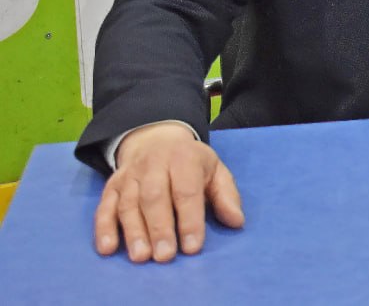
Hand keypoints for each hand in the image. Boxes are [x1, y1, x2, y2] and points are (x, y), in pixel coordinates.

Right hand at [95, 123, 243, 262]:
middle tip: (165, 256)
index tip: (193, 247)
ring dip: (133, 232)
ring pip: (129, 204)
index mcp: (184, 158)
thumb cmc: (191, 162)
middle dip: (160, 228)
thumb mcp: (215, 170)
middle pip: (154, 197)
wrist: (156, 139)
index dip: (190, 220)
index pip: (186, 190)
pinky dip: (104, 228)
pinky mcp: (112, 186)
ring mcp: (130, 175)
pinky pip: (104, 207)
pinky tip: (108, 248)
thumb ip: (226, 195)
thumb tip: (236, 221)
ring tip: (141, 257)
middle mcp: (153, 164)